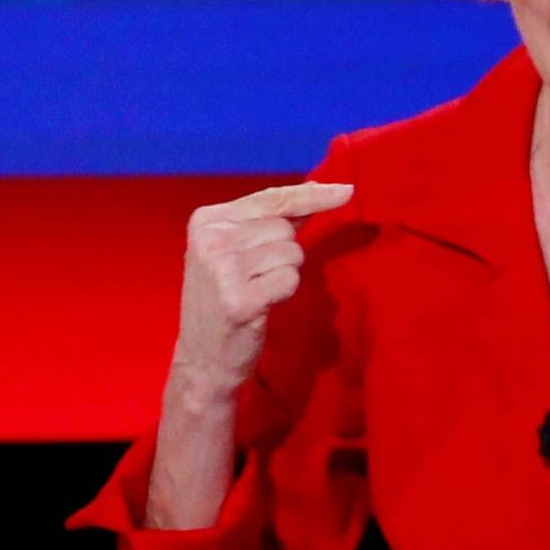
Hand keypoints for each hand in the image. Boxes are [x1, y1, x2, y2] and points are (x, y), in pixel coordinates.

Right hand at [171, 181, 353, 394]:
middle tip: (255, 277)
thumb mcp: (235, 251)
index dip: (313, 195)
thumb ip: (272, 220)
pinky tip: (261, 306)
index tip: (347, 190)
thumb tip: (316, 189)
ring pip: (292, 253)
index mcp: (206, 221)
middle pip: (285, 228)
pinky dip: (285, 292)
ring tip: (256, 291)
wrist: (202, 359)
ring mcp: (223, 270)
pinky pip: (290, 279)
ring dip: (284, 274)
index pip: (272, 199)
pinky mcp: (241, 300)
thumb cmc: (223, 300)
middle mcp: (211, 240)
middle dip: (284, 252)